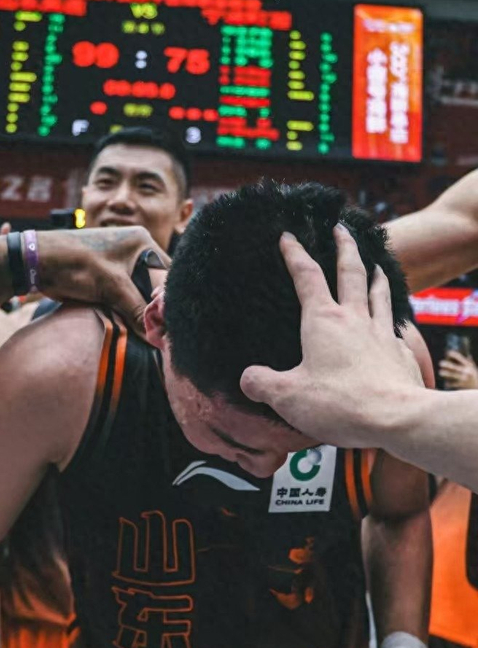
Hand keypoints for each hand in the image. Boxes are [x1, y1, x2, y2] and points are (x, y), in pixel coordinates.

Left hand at [36, 225, 168, 336]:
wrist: (39, 262)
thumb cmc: (76, 265)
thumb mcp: (112, 286)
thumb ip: (137, 309)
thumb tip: (157, 336)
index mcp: (142, 242)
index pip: (167, 274)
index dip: (168, 299)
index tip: (171, 323)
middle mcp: (135, 250)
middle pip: (155, 284)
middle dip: (154, 307)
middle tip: (159, 332)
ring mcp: (121, 264)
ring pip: (140, 293)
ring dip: (140, 311)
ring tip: (148, 332)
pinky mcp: (109, 277)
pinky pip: (126, 296)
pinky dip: (128, 310)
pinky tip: (132, 326)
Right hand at [240, 226, 422, 446]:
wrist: (397, 418)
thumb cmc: (341, 404)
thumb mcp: (288, 396)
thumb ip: (262, 383)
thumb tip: (247, 378)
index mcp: (323, 321)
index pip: (307, 277)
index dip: (295, 254)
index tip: (288, 236)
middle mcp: (354, 319)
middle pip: (351, 272)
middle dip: (344, 246)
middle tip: (341, 229)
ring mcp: (381, 333)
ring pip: (378, 293)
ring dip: (375, 274)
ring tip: (376, 264)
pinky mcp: (400, 353)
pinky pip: (395, 326)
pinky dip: (392, 317)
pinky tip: (393, 324)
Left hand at [439, 350, 477, 389]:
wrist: (477, 386)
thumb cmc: (474, 375)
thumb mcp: (473, 367)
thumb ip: (469, 361)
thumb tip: (467, 355)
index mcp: (468, 365)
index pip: (461, 358)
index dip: (454, 355)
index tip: (448, 352)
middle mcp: (466, 370)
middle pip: (456, 367)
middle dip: (448, 365)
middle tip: (440, 363)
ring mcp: (464, 378)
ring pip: (454, 375)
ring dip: (447, 374)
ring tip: (440, 372)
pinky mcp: (462, 385)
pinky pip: (454, 384)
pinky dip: (449, 384)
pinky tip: (446, 383)